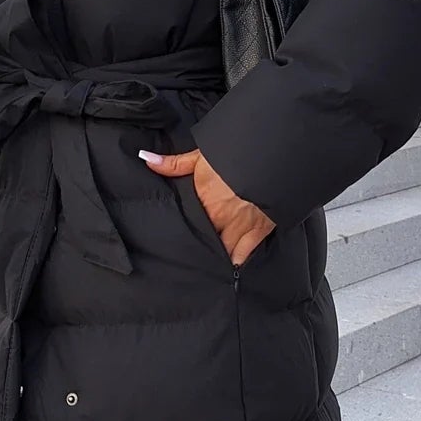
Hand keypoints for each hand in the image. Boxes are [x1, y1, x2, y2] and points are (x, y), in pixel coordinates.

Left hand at [139, 147, 273, 266]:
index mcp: (202, 199)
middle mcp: (218, 217)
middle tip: (189, 251)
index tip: (173, 235)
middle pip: (201, 238)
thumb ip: (174, 163)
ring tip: (207, 262)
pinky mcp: (258, 231)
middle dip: (196, 244)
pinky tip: (229, 267)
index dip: (180, 229)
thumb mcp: (203, 154)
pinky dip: (236, 261)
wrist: (273, 155)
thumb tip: (147, 160)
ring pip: (220, 250)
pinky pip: (243, 254)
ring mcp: (238, 226)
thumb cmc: (237, 153)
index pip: (186, 221)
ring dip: (214, 254)